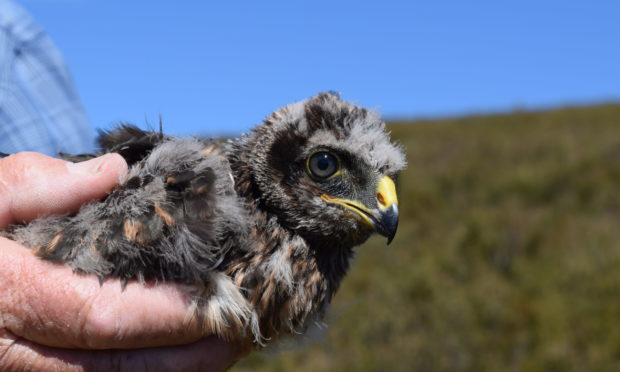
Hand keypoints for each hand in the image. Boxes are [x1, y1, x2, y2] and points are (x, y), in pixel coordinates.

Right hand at [0, 152, 245, 370]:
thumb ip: (38, 186)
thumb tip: (114, 174)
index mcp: (3, 297)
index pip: (100, 316)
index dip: (165, 314)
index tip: (217, 303)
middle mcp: (9, 351)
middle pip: (111, 371)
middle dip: (185, 359)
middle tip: (240, 334)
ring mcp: (17, 369)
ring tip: (223, 351)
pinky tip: (176, 361)